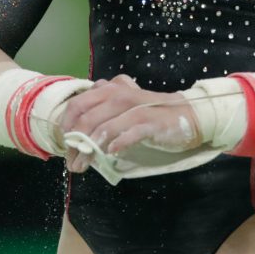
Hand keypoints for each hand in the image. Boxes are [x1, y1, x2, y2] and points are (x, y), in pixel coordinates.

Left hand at [60, 75, 201, 172]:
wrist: (187, 116)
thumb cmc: (151, 114)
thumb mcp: (123, 107)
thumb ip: (102, 110)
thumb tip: (76, 131)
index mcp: (111, 88)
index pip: (78, 104)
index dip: (67, 126)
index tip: (67, 145)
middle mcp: (121, 94)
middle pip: (87, 119)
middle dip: (75, 143)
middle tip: (73, 162)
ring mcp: (136, 107)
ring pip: (104, 128)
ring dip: (90, 150)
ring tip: (85, 165)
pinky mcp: (151, 122)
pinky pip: (128, 133)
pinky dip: (117, 145)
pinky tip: (111, 154)